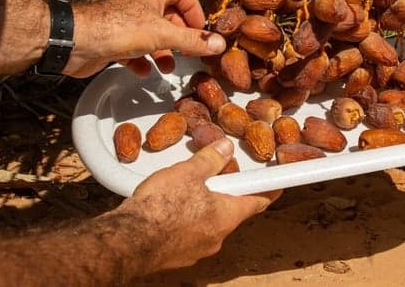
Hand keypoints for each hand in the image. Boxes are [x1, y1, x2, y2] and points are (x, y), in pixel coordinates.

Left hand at [66, 0, 226, 77]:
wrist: (76, 42)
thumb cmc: (119, 29)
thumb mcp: (163, 35)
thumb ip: (192, 40)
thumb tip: (220, 43)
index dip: (194, 9)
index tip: (200, 30)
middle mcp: (141, 7)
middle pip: (169, 17)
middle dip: (180, 36)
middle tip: (189, 53)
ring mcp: (127, 25)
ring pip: (153, 37)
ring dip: (163, 52)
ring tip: (168, 67)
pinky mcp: (114, 43)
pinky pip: (134, 51)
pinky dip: (141, 61)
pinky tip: (143, 72)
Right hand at [120, 139, 281, 271]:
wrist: (127, 241)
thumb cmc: (160, 208)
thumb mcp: (188, 172)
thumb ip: (210, 160)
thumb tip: (225, 148)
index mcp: (227, 216)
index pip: (258, 202)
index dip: (268, 190)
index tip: (277, 185)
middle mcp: (217, 237)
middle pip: (232, 212)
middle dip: (227, 194)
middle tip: (219, 177)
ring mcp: (198, 250)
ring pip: (210, 224)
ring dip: (205, 208)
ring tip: (186, 190)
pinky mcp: (178, 256)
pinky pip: (190, 234)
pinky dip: (187, 221)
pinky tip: (170, 209)